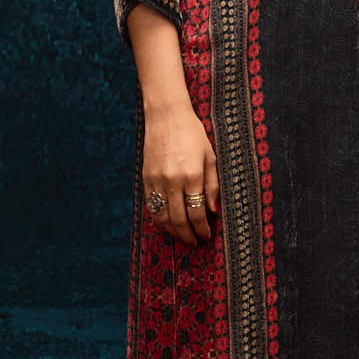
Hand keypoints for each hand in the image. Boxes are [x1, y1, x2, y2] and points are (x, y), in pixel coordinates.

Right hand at [143, 102, 220, 245]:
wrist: (166, 115)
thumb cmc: (192, 133)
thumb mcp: (210, 157)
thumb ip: (213, 185)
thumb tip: (213, 210)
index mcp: (192, 175)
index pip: (196, 212)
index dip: (202, 229)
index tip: (206, 236)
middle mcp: (172, 181)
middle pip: (178, 219)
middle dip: (188, 235)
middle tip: (195, 242)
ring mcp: (156, 180)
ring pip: (162, 217)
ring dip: (172, 231)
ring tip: (182, 236)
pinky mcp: (146, 178)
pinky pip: (151, 206)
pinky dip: (159, 219)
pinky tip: (168, 223)